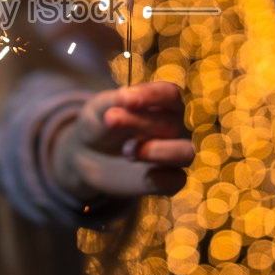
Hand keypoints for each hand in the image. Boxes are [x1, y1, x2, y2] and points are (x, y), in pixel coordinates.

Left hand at [49, 81, 194, 200]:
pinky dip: (160, 178)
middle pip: (172, 123)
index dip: (150, 95)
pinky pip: (176, 181)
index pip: (169, 94)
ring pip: (186, 153)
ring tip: (127, 151)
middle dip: (141, 122)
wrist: (89, 156)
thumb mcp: (99, 109)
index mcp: (164, 102)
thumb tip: (123, 100)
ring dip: (158, 151)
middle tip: (111, 120)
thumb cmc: (100, 124)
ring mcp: (174, 154)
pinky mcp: (168, 180)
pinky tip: (143, 174)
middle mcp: (176, 127)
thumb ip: (111, 103)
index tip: (123, 99)